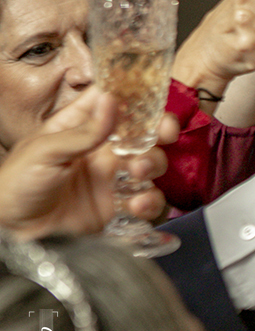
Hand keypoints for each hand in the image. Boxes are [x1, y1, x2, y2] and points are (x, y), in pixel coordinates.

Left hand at [0, 88, 174, 238]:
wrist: (14, 235)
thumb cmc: (16, 187)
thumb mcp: (44, 151)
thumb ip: (83, 131)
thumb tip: (111, 100)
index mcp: (77, 128)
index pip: (110, 102)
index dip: (134, 96)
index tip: (152, 95)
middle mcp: (99, 150)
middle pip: (140, 131)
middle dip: (158, 130)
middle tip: (164, 133)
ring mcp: (111, 178)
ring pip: (150, 162)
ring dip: (152, 163)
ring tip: (138, 172)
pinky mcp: (118, 206)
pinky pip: (147, 198)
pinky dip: (149, 200)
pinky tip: (136, 204)